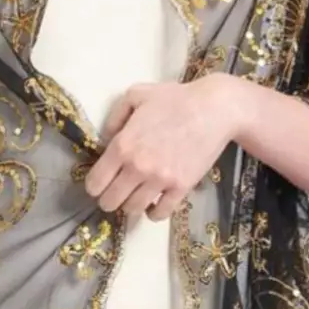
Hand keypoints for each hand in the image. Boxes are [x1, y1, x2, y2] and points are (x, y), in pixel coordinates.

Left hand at [85, 74, 243, 220]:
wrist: (215, 109)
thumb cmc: (175, 98)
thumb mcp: (136, 95)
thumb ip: (114, 118)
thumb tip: (105, 140)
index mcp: (122, 146)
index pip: (95, 183)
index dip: (94, 186)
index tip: (99, 184)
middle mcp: (137, 167)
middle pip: (110, 201)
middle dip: (108, 199)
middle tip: (115, 193)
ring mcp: (159, 180)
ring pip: (132, 210)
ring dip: (129, 206)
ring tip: (134, 197)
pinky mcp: (181, 188)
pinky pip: (160, 213)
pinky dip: (153, 212)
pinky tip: (153, 203)